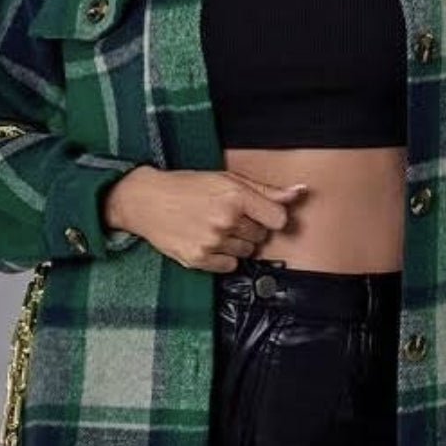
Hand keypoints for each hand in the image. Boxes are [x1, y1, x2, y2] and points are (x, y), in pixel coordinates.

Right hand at [103, 164, 307, 271]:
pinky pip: (230, 265)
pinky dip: (223, 256)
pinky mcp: (199, 259)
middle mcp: (225, 219)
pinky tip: (207, 240)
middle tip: (227, 215)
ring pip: (247, 251)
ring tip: (214, 227)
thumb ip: (265, 190)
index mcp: (235, 195)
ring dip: (236, 242)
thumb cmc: (187, 187)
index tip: (260, 213)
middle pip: (261, 236)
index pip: (278, 218)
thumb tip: (300, 192)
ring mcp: (212, 241)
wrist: (146, 201)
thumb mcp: (226, 179)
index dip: (271, 217)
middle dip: (250, 227)